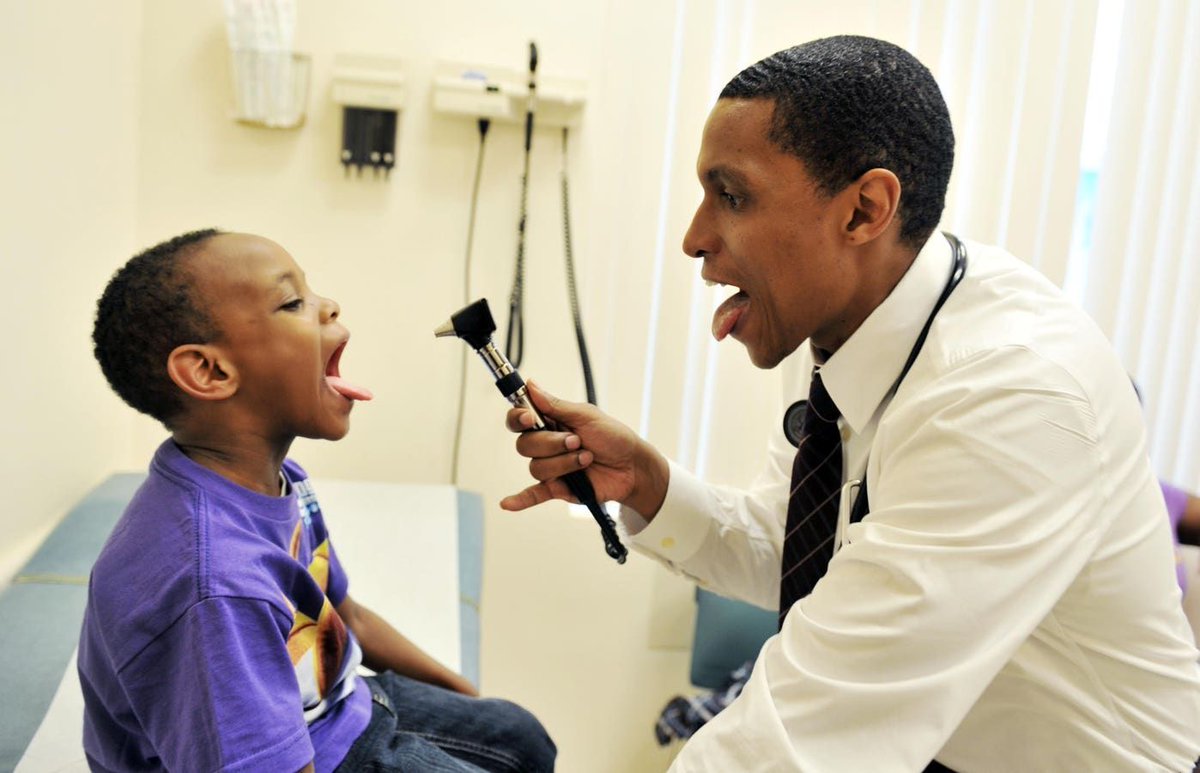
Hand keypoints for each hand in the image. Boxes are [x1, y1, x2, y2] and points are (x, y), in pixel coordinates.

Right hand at [500, 382, 669, 518]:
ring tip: (586, 459)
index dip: (518, 418)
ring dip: (564, 463)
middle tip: (577, 441)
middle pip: (525, 445)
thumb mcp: (586, 415)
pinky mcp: (558, 488)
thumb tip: (530, 385)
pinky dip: (520, 499)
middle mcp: (546, 445)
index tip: (529, 417)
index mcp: (549, 422)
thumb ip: (556, 405)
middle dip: (552, 444)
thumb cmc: (613, 437)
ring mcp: (551, 467)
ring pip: (536, 468)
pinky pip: (534, 494)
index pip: (519, 420)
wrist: (632, 466)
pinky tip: (508, 503)